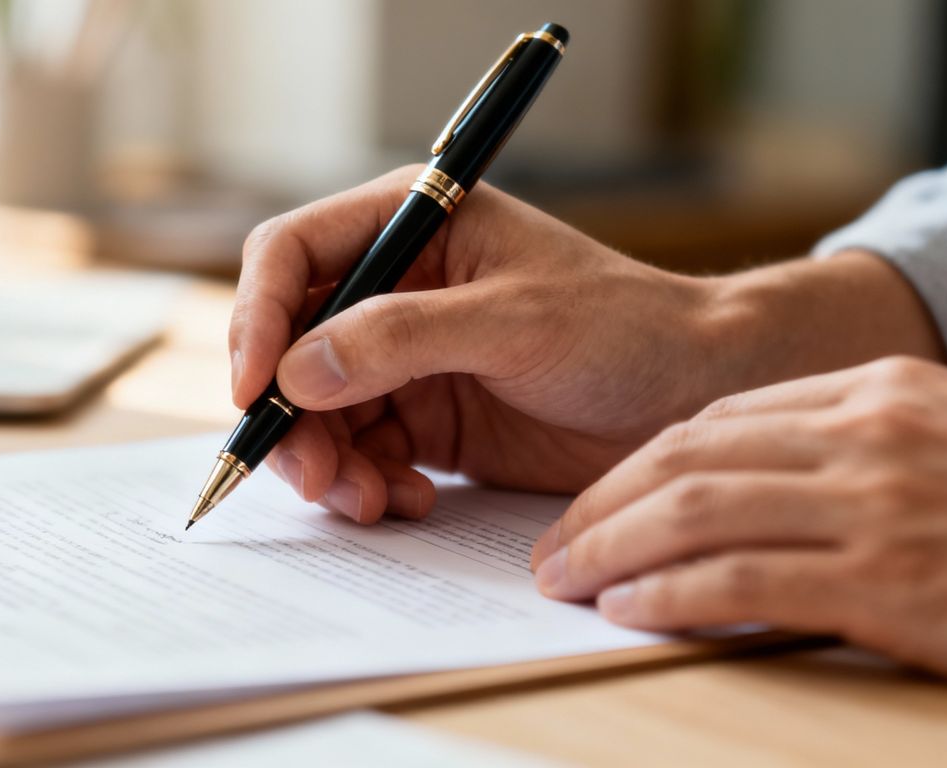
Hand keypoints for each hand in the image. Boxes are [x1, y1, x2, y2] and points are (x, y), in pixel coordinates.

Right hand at [231, 164, 941, 524]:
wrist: (693, 397)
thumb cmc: (624, 329)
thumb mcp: (514, 321)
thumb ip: (400, 339)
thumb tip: (293, 373)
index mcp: (412, 226)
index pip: (292, 255)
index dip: (257, 318)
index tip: (253, 389)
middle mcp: (395, 288)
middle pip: (290, 346)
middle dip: (290, 415)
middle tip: (313, 477)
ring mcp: (405, 358)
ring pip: (317, 410)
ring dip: (327, 463)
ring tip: (369, 501)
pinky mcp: (425, 419)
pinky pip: (360, 454)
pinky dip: (367, 485)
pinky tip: (410, 501)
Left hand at [531, 357, 946, 684]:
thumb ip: (846, 450)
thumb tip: (733, 489)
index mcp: (879, 392)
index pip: (716, 422)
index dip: (635, 467)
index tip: (591, 505)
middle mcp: (871, 433)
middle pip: (688, 457)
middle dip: (600, 505)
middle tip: (549, 548)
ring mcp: (883, 502)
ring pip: (699, 511)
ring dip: (612, 548)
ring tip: (563, 581)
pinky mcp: (893, 579)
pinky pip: (746, 582)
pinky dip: (673, 595)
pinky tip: (627, 610)